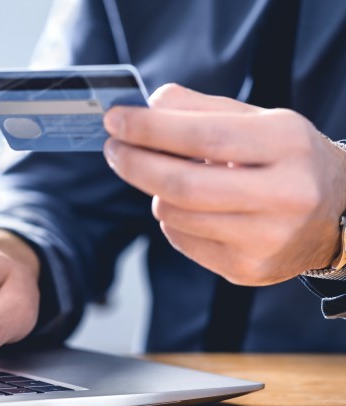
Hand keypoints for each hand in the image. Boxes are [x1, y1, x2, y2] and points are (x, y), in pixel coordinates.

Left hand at [103, 84, 345, 284]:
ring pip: (174, 215)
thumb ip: (203, 109)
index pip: (203, 136)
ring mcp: (265, 240)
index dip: (150, 129)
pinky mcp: (246, 270)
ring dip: (156, 191)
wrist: (336, 213)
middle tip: (113, 149)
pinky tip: (191, 208)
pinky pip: (181, 240)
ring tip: (169, 177)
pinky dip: (172, 219)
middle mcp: (283, 196)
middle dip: (135, 164)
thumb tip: (149, 104)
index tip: (114, 120)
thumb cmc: (287, 160)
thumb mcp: (259, 121)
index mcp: (287, 146)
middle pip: (182, 185)